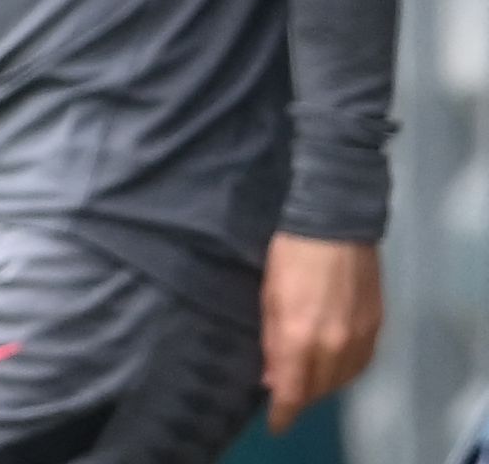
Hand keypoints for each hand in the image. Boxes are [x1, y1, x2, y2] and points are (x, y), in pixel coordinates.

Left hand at [261, 233, 382, 433]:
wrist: (335, 224)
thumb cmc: (289, 256)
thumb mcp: (269, 297)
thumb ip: (272, 342)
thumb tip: (273, 379)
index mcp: (300, 337)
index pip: (293, 392)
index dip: (283, 413)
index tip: (276, 423)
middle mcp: (334, 345)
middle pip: (319, 390)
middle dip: (301, 395)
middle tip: (286, 389)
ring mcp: (360, 338)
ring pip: (343, 380)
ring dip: (323, 384)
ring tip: (307, 376)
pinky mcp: (378, 327)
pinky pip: (361, 364)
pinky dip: (345, 370)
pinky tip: (332, 363)